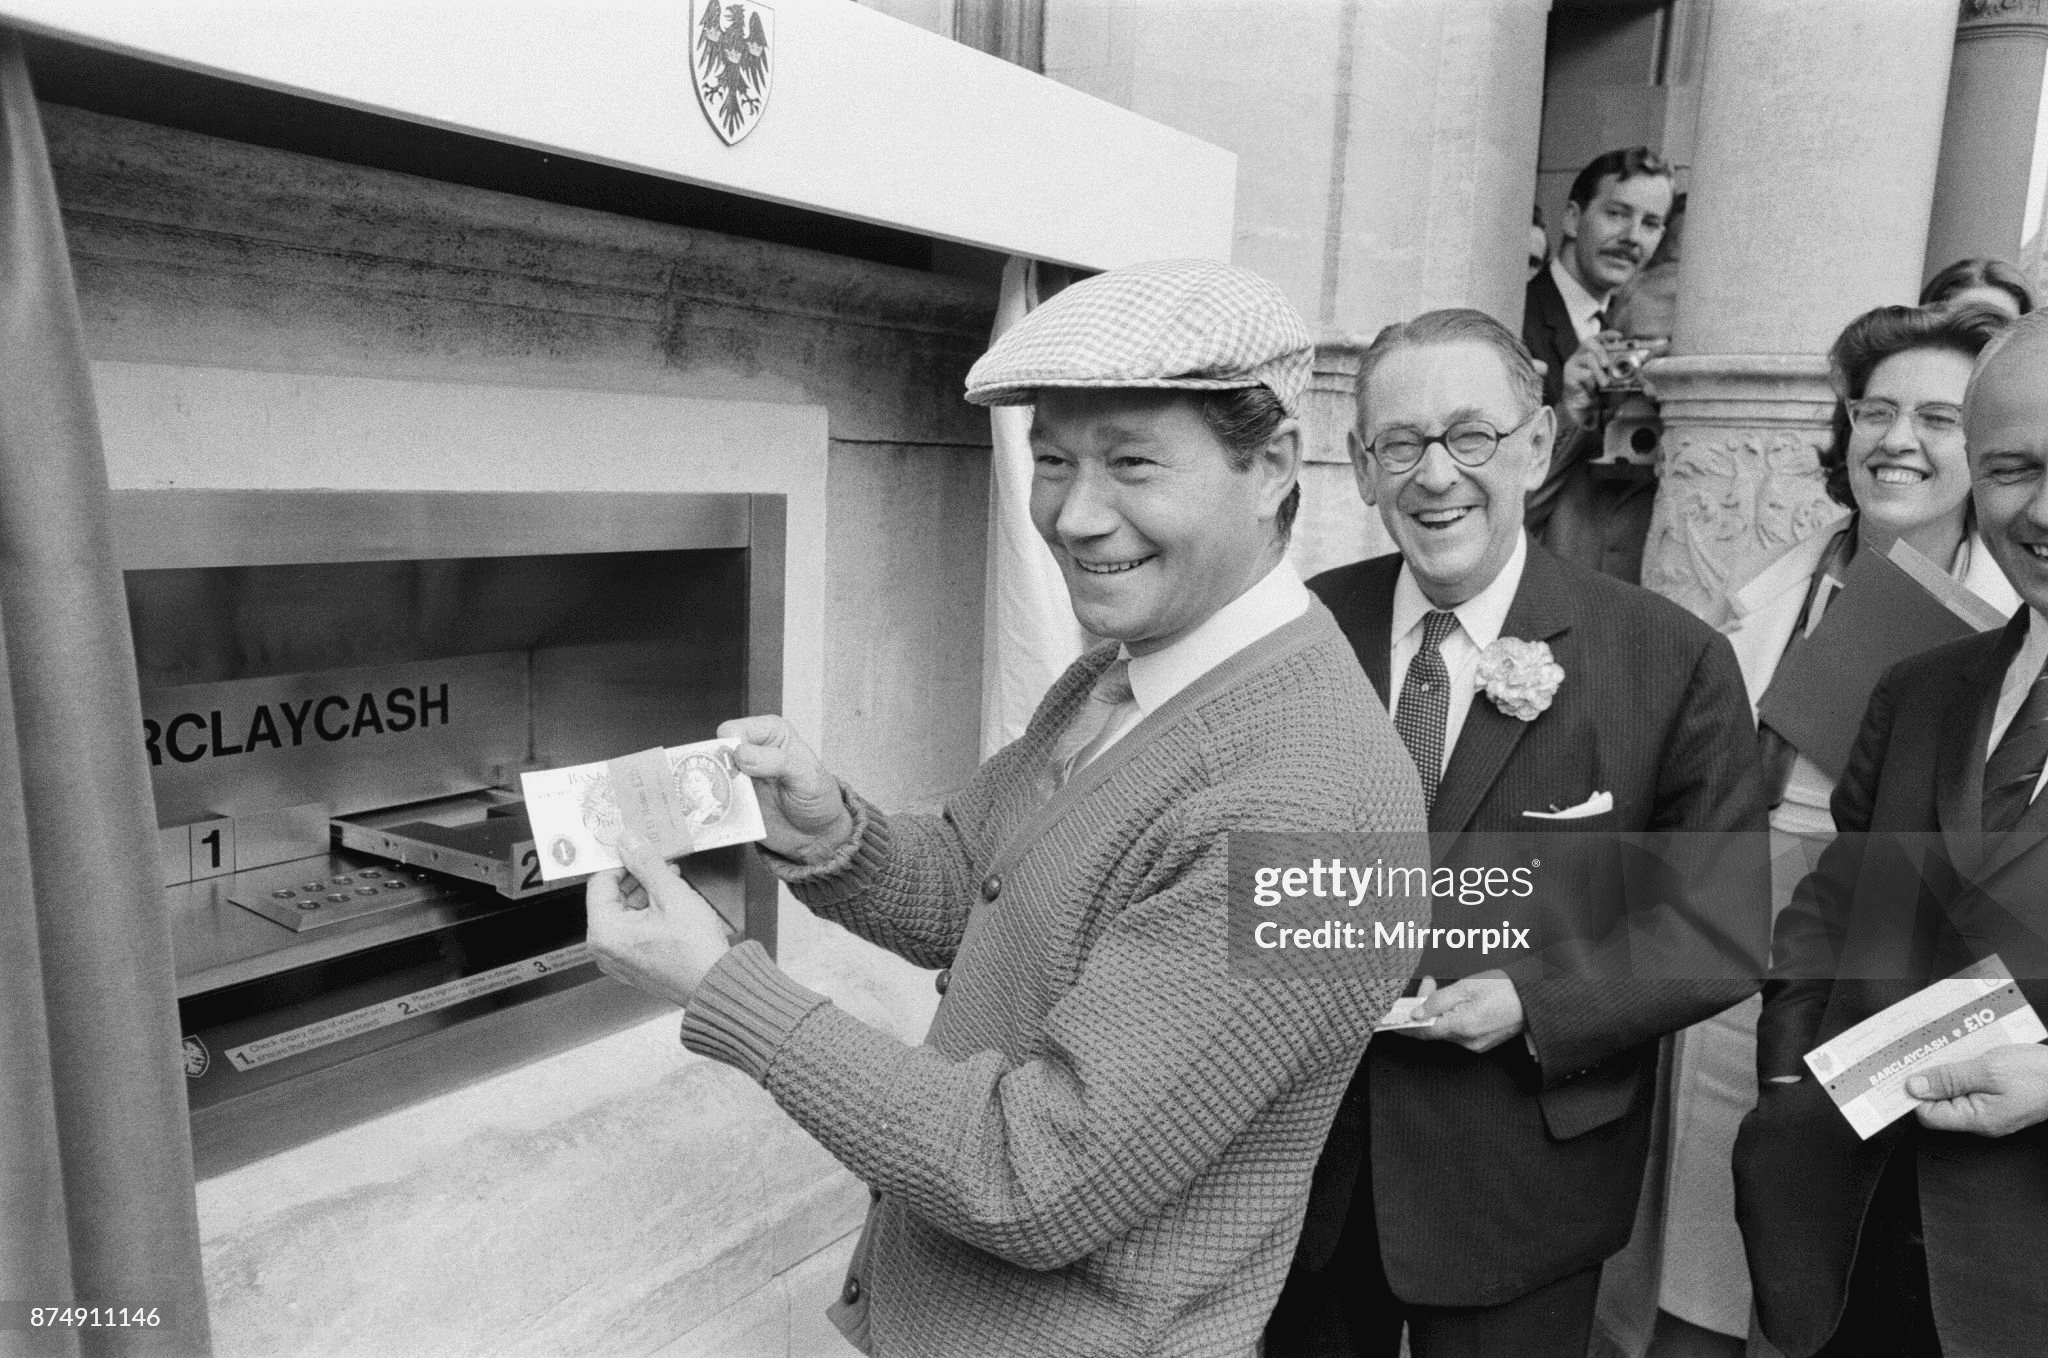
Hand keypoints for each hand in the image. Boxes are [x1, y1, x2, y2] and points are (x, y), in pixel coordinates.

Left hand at [585, 834, 732, 1006]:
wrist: (715, 984)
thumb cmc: (695, 950)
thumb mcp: (672, 895)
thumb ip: (647, 864)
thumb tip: (629, 842)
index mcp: (605, 932)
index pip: (600, 882)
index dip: (621, 861)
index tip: (637, 848)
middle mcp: (605, 948)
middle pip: (611, 897)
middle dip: (636, 875)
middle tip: (657, 858)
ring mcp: (618, 958)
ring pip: (624, 912)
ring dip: (645, 891)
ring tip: (670, 877)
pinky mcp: (633, 962)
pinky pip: (633, 928)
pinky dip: (648, 911)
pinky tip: (670, 898)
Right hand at [717, 715, 854, 863]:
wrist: (817, 836)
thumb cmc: (819, 799)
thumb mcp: (806, 777)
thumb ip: (776, 761)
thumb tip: (740, 754)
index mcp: (771, 732)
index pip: (736, 729)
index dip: (732, 746)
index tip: (742, 766)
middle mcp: (752, 749)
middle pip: (717, 751)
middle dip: (717, 768)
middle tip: (730, 786)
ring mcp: (740, 775)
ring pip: (711, 775)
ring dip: (714, 789)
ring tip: (728, 801)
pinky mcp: (734, 798)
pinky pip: (714, 798)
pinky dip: (714, 805)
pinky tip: (723, 813)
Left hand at [1408, 970, 1525, 1051]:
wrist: (1536, 1001)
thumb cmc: (1505, 989)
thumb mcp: (1467, 986)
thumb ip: (1438, 1001)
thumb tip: (1416, 1013)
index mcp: (1462, 1027)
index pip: (1423, 1031)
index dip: (1404, 1025)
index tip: (1389, 1020)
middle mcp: (1468, 1042)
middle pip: (1433, 1028)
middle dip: (1424, 1007)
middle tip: (1428, 983)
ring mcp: (1476, 1045)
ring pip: (1444, 1029)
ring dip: (1436, 1011)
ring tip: (1438, 987)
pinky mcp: (1481, 1043)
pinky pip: (1457, 1031)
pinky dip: (1449, 1017)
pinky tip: (1452, 1001)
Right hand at [1557, 333, 1619, 429]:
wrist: (1584, 410)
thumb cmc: (1600, 395)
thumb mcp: (1617, 386)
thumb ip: (1628, 380)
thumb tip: (1643, 378)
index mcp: (1593, 354)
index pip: (1599, 338)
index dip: (1608, 335)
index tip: (1619, 336)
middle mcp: (1582, 356)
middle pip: (1590, 343)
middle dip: (1602, 351)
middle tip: (1608, 364)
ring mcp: (1574, 365)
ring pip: (1588, 359)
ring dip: (1599, 372)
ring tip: (1604, 383)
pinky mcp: (1568, 375)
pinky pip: (1583, 374)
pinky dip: (1591, 383)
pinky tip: (1592, 390)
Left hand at [1907, 1045, 2047, 1136]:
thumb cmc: (2038, 1074)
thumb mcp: (1988, 1070)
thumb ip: (1949, 1079)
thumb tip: (1914, 1086)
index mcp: (1976, 1119)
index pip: (1928, 1114)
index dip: (1915, 1093)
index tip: (1905, 1071)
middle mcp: (1981, 1120)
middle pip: (1939, 1103)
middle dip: (1928, 1079)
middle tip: (1920, 1054)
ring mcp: (1991, 1110)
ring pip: (1954, 1092)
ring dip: (1945, 1071)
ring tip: (1940, 1050)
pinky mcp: (1999, 1099)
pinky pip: (1971, 1087)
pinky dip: (1962, 1070)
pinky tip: (1961, 1054)